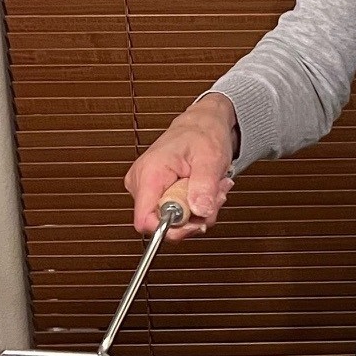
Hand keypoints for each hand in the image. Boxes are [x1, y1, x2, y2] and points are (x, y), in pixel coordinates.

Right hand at [124, 94, 237, 238]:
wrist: (201, 125)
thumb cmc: (203, 134)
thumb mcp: (210, 158)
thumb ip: (204, 187)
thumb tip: (200, 212)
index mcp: (150, 173)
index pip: (145, 221)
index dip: (172, 229)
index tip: (196, 221)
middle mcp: (142, 183)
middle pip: (164, 223)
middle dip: (195, 215)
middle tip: (214, 195)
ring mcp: (147, 189)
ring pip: (173, 220)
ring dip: (199, 209)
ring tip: (211, 187)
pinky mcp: (155, 192)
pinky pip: (176, 213)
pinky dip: (195, 205)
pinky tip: (203, 189)